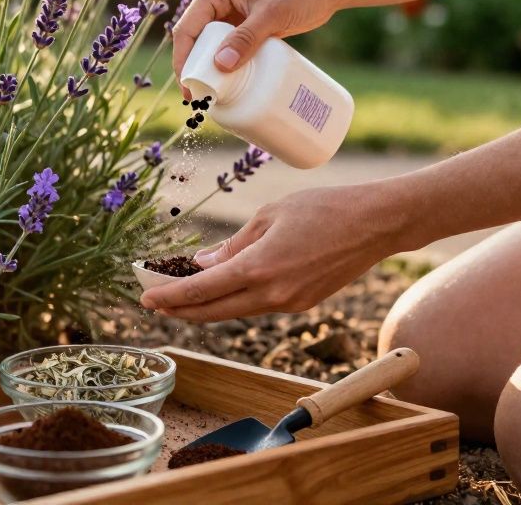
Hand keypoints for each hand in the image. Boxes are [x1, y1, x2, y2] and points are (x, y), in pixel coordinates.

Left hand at [140, 184, 410, 321]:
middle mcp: (272, 295)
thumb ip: (233, 244)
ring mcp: (289, 304)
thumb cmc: (323, 208)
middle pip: (212, 312)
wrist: (376, 224)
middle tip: (155, 302)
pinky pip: (257, 306)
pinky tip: (221, 288)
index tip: (145, 298)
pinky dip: (232, 300)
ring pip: (234, 312)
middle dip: (179, 310)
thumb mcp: (269, 216)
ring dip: (205, 307)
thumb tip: (203, 264)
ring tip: (180, 295)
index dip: (169, 297)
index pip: (201, 291)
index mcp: (259, 269)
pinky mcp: (302, 303)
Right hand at [172, 0, 342, 97]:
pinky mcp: (242, 27)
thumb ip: (246, 38)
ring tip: (211, 96)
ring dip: (207, 70)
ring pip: (208, 47)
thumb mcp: (272, 14)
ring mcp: (229, 14)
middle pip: (194, 40)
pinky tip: (226, 85)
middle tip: (200, 98)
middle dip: (193, 69)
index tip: (189, 88)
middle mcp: (216, 1)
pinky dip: (225, 66)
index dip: (183, 59)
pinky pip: (226, 49)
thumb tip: (220, 65)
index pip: (187, 28)